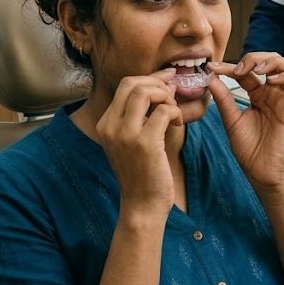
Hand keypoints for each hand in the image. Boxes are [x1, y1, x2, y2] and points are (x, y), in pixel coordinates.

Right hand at [95, 70, 182, 221]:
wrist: (142, 206)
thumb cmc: (142, 172)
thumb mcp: (133, 140)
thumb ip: (143, 113)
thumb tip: (165, 84)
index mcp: (105, 124)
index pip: (125, 85)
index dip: (149, 79)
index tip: (167, 80)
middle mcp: (111, 126)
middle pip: (132, 83)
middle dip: (157, 83)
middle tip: (172, 95)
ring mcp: (126, 134)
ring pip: (146, 92)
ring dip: (166, 96)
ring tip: (173, 111)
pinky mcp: (145, 143)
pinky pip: (163, 111)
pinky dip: (175, 112)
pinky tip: (177, 124)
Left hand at [207, 53, 283, 188]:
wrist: (260, 173)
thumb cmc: (249, 150)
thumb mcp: (231, 120)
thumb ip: (223, 98)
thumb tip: (210, 77)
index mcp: (258, 95)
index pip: (247, 71)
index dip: (230, 66)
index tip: (212, 68)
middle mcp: (273, 94)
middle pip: (271, 60)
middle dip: (254, 57)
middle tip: (238, 69)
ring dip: (273, 62)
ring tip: (257, 70)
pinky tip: (270, 82)